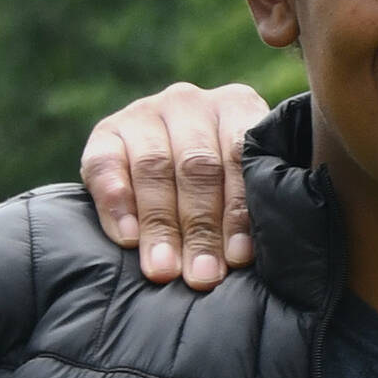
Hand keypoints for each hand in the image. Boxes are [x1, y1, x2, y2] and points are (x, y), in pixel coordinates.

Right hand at [80, 83, 270, 287]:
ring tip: (164, 269)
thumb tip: (270, 250)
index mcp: (237, 105)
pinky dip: (116, 203)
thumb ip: (260, 201)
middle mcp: (190, 102)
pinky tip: (127, 238)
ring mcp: (146, 112)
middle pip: (197, 166)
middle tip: (202, 275)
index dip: (239, 210)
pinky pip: (106, 165)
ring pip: (154, 168)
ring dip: (160, 224)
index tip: (239, 257)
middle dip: (200, 227)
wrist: (166, 168)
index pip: (240, 157)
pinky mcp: (107, 131)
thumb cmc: (225, 188)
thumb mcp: (249, 181)